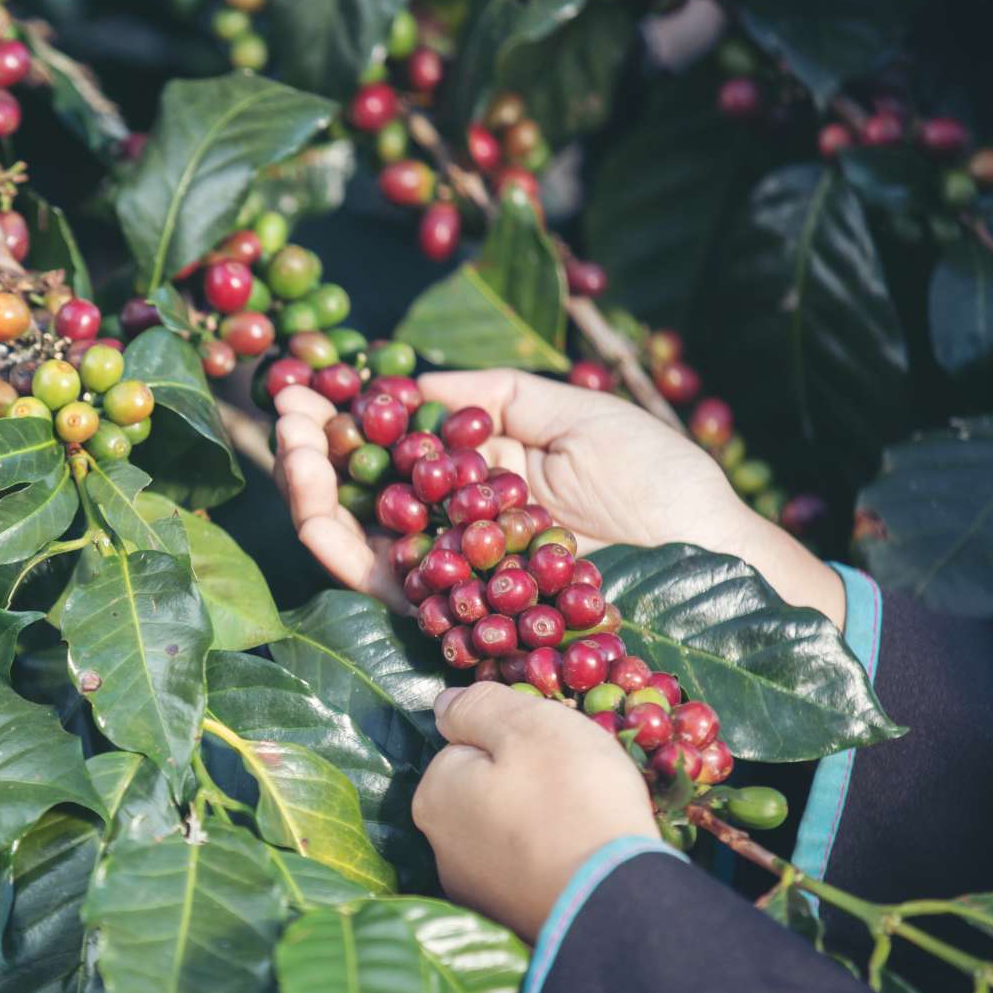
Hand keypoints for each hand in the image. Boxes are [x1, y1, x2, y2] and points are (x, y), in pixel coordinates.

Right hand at [272, 369, 843, 627]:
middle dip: (313, 444)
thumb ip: (496, 396)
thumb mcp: (578, 413)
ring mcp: (451, 570)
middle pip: (361, 485)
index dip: (347, 409)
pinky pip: (383, 587)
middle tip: (281, 404)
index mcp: (482, 471)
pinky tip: (315, 511)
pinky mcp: (456, 616)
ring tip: (289, 446)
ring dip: (309, 492)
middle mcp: (454, 522)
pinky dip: (341, 550)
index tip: (309, 376)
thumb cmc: (663, 484)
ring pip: (356, 535)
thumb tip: (410, 382)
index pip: (395, 438)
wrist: (711, 565)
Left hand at [413, 682, 656, 941]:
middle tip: (577, 789)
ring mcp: (474, 892)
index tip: (553, 754)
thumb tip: (445, 704)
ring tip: (587, 827)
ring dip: (541, 825)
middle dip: (526, 785)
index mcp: (434, 797)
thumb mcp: (528, 726)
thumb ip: (480, 707)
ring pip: (510, 833)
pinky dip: (554, 863)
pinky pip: (532, 872)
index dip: (514, 743)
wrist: (618, 904)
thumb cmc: (571, 800)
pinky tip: (584, 864)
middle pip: (486, 792)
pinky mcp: (510, 922)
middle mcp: (440, 849)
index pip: (467, 748)